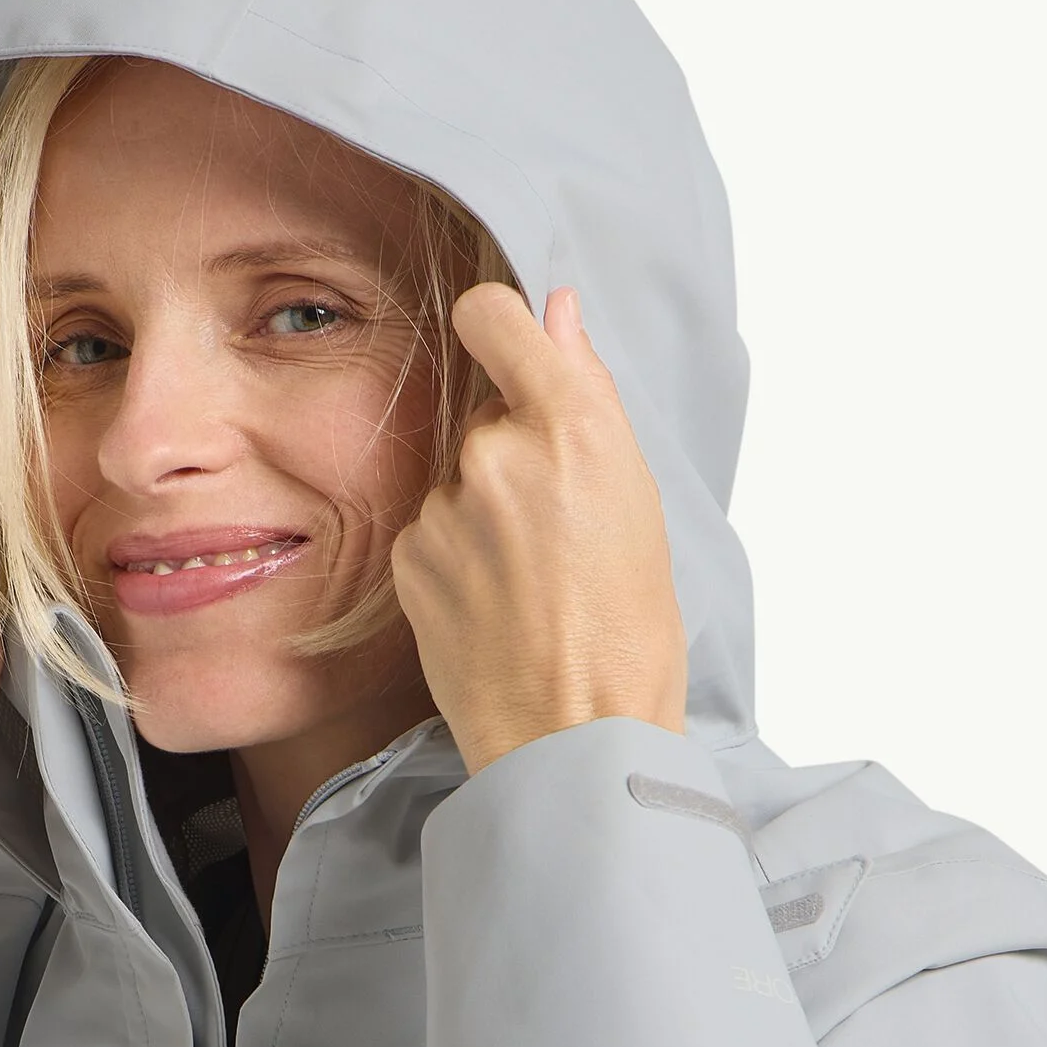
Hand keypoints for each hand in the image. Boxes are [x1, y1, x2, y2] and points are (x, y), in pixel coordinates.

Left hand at [390, 285, 686, 777]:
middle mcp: (497, 454)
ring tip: (529, 582)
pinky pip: (434, 529)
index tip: (507, 350)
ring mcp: (446, 507)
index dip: (497, 326)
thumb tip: (558, 313)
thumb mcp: (636, 500)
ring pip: (460, 479)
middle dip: (514, 454)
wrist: (572, 733)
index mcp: (571, 428)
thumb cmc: (628, 629)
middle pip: (486, 414)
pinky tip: (494, 605)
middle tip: (556, 530)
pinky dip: (457, 556)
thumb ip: (587, 395)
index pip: (494, 315)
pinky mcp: (410, 555)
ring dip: (485, 512)